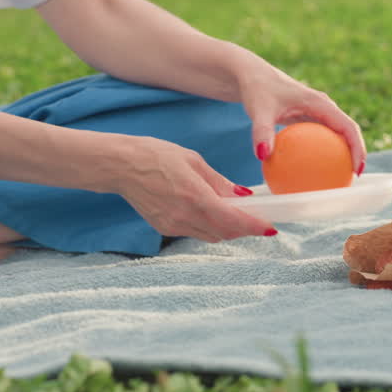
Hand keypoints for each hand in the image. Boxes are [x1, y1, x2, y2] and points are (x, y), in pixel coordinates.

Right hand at [116, 137, 273, 241]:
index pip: (233, 221)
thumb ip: (220, 182)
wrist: (120, 165)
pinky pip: (195, 232)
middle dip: (244, 228)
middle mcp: (185, 216)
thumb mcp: (194, 160)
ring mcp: (173, 225)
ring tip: (235, 213)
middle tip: (256, 218)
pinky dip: (208, 226)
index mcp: (195, 197)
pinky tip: (210, 211)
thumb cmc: (156, 155)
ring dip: (226, 228)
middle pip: (225, 233)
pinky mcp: (164, 227)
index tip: (270, 228)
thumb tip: (243, 196)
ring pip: (211, 236)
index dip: (254, 227)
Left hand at [237, 62, 366, 174]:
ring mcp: (316, 112)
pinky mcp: (307, 118)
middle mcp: (323, 107)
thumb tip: (262, 155)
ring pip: (336, 135)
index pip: (348, 127)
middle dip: (355, 154)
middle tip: (350, 179)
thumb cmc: (257, 89)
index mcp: (321, 103)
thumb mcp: (259, 110)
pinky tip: (308, 172)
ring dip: (341, 154)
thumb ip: (262, 131)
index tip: (357, 170)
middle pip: (348, 132)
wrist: (251, 75)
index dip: (358, 148)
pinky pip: (319, 138)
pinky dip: (320, 153)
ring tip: (335, 179)